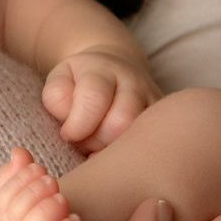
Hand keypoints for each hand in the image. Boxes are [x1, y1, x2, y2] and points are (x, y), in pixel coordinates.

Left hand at [42, 51, 157, 151]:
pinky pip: (153, 144)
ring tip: (99, 148)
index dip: (77, 125)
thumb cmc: (80, 79)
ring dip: (114, 151)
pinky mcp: (164, 120)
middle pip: (120, 122)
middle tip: (84, 143)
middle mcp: (134, 82)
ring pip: (140, 137)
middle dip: (96, 141)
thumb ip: (57, 97)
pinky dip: (132, 156)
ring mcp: (153, 101)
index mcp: (103, 70)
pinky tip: (116, 153)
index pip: (94, 98)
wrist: (114, 65)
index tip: (67, 135)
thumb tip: (71, 127)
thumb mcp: (60, 78)